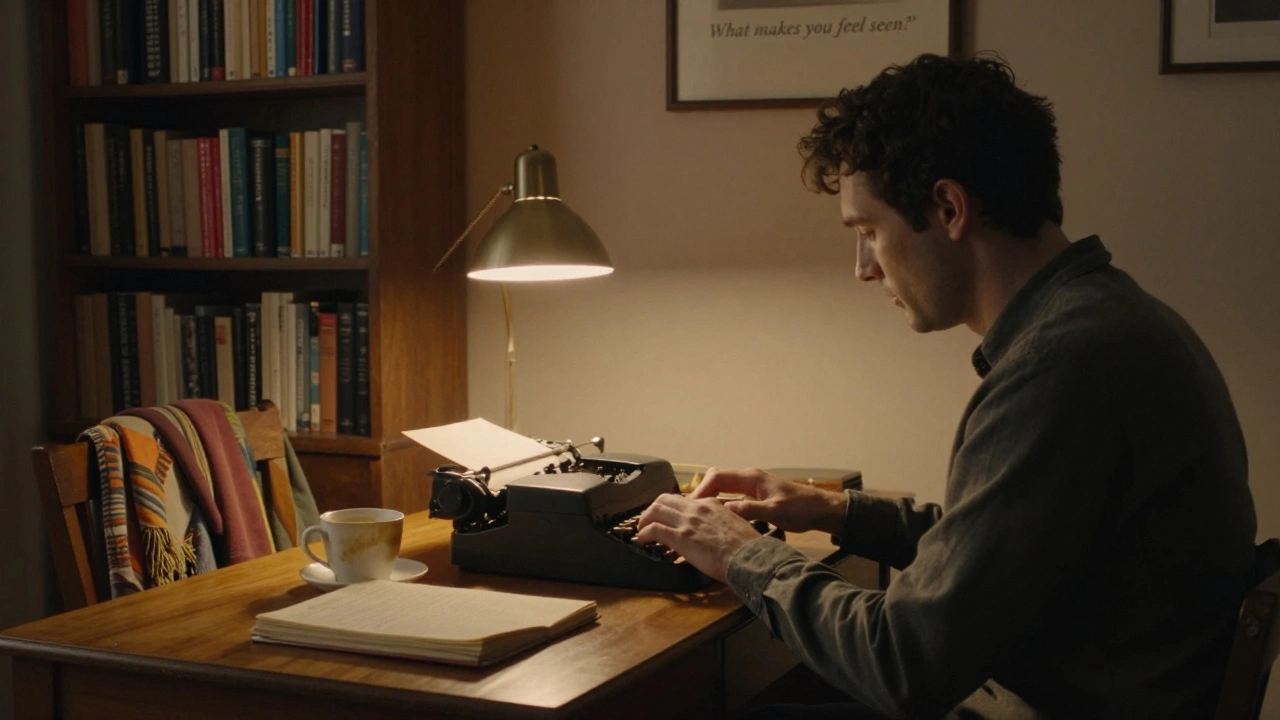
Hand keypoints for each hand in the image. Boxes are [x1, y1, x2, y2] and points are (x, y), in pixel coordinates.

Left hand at [635, 494, 760, 583]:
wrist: (749, 557)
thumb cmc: (747, 548)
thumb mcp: (735, 525)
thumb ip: (720, 523)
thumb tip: (713, 532)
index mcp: (711, 504)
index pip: (684, 500)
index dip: (672, 509)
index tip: (669, 518)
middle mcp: (697, 508)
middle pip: (664, 500)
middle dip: (653, 510)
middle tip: (649, 521)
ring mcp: (688, 521)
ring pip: (655, 510)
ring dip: (645, 520)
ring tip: (642, 530)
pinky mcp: (681, 537)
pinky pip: (654, 530)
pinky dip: (644, 533)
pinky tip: (642, 540)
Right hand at [689, 467, 847, 535]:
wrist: (821, 510)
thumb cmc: (801, 508)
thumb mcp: (774, 511)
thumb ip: (748, 509)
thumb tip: (722, 510)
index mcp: (751, 478)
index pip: (717, 477)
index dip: (701, 490)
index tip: (691, 506)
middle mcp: (749, 478)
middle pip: (716, 480)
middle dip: (701, 493)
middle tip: (690, 511)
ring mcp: (752, 487)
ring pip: (722, 488)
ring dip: (709, 499)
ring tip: (697, 516)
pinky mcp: (755, 496)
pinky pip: (731, 496)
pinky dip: (720, 505)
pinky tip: (716, 519)